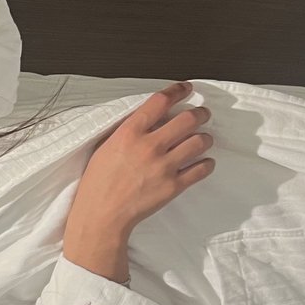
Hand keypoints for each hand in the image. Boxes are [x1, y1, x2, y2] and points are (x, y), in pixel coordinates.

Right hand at [64, 81, 214, 270]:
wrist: (101, 216)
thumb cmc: (98, 183)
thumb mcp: (105, 148)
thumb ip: (128, 131)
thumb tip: (150, 119)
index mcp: (129, 133)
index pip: (160, 101)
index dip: (178, 91)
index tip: (186, 89)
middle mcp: (149, 146)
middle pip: (188, 118)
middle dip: (200, 113)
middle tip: (202, 114)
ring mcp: (164, 166)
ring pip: (200, 141)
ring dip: (205, 138)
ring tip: (203, 139)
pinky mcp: (173, 186)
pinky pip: (202, 169)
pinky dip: (206, 164)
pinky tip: (203, 163)